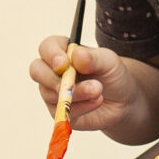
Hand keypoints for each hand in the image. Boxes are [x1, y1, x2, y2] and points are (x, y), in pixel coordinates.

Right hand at [29, 37, 148, 136]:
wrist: (123, 100)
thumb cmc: (112, 74)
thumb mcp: (109, 62)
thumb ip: (93, 58)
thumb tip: (76, 55)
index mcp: (62, 51)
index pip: (46, 47)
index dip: (51, 54)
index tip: (64, 63)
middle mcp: (53, 71)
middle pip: (36, 70)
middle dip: (53, 79)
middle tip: (72, 84)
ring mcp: (53, 92)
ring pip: (50, 93)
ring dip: (75, 94)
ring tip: (98, 91)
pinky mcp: (59, 111)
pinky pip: (61, 110)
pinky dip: (80, 107)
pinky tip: (96, 102)